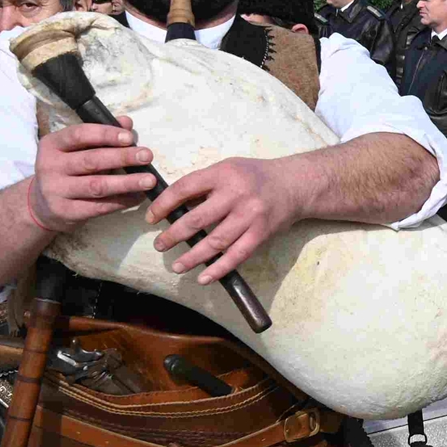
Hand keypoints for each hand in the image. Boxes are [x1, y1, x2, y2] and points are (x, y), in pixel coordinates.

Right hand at [30, 120, 158, 232]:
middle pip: (91, 160)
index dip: (105, 135)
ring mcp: (55, 191)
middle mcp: (49, 166)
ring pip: (97, 186)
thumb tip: (126, 122)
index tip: (129, 137)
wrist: (42, 205)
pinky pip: (99, 207)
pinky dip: (122, 202)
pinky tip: (138, 196)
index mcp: (52, 145)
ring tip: (149, 180)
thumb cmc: (67, 170)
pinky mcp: (65, 212)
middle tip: (147, 156)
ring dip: (127, 182)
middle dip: (122, 157)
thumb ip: (101, 136)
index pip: (79, 135)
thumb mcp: (77, 149)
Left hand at [147, 156, 304, 282]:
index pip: (184, 188)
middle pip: (196, 219)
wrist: (295, 184)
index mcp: (222, 173)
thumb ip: (204, 184)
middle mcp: (236, 194)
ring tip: (176, 266)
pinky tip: (203, 277)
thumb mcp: (228, 168)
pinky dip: (218, 269)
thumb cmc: (255, 176)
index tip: (151, 218)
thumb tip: (172, 206)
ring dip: (192, 257)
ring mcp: (250, 215)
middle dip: (173, 235)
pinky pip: (236, 255)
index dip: (163, 205)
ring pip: (214, 242)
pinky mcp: (261, 233)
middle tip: (159, 245)